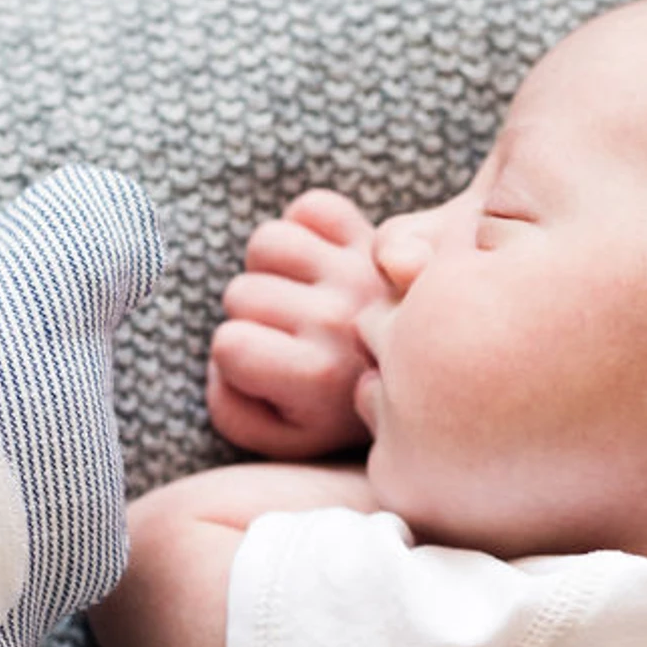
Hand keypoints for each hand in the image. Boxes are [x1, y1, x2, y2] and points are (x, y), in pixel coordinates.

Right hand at [206, 189, 387, 458]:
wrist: (422, 381)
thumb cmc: (339, 411)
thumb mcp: (284, 439)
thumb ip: (232, 412)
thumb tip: (224, 351)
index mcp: (319, 374)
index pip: (228, 343)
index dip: (235, 357)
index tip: (267, 370)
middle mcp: (340, 318)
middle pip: (241, 292)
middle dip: (252, 315)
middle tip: (288, 337)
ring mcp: (359, 273)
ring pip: (268, 242)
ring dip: (270, 268)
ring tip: (297, 295)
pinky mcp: (374, 239)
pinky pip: (313, 207)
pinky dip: (307, 227)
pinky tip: (317, 264)